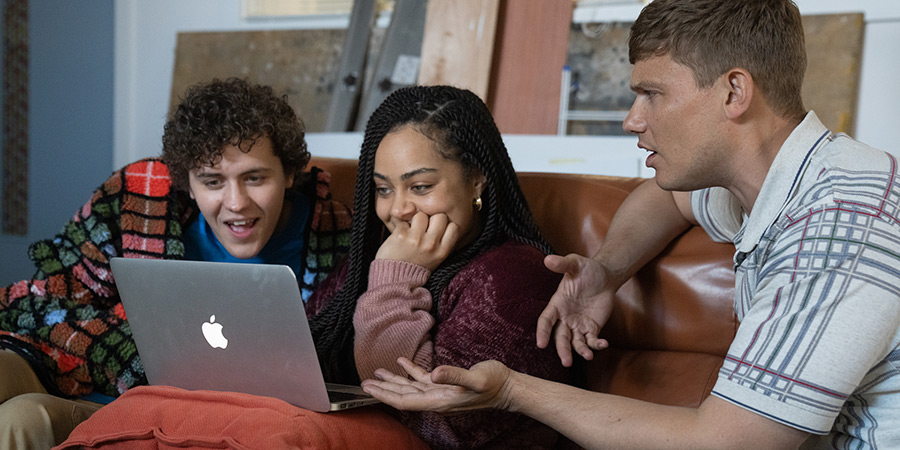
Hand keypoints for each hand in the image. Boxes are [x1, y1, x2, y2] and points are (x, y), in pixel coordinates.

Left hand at [361, 357, 512, 412]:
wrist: (508, 388)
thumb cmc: (494, 383)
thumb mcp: (476, 378)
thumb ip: (455, 375)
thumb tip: (434, 374)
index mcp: (440, 400)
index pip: (405, 401)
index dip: (385, 395)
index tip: (368, 389)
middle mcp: (436, 400)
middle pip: (403, 396)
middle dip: (383, 390)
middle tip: (363, 384)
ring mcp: (440, 393)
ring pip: (410, 389)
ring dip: (393, 381)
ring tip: (376, 374)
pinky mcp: (445, 385)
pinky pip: (422, 380)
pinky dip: (410, 371)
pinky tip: (401, 362)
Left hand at [376, 212, 458, 270]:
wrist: (394, 280)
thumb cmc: (415, 268)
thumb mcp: (435, 259)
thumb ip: (441, 242)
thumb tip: (441, 220)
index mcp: (442, 251)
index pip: (453, 227)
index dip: (445, 225)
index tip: (437, 230)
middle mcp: (431, 245)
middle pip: (440, 217)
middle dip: (432, 219)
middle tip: (424, 228)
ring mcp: (416, 239)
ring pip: (421, 215)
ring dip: (415, 221)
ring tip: (411, 232)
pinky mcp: (401, 235)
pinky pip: (403, 220)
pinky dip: (400, 226)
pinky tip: (400, 236)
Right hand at [537, 254, 613, 366]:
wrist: (605, 276)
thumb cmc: (586, 269)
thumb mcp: (575, 264)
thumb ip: (563, 264)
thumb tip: (548, 259)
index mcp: (557, 304)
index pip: (546, 320)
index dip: (543, 332)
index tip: (541, 344)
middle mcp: (565, 318)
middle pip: (560, 337)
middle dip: (562, 350)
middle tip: (566, 362)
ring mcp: (578, 325)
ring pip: (575, 343)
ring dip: (580, 351)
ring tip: (587, 356)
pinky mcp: (591, 329)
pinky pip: (591, 340)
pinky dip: (596, 345)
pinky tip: (603, 344)